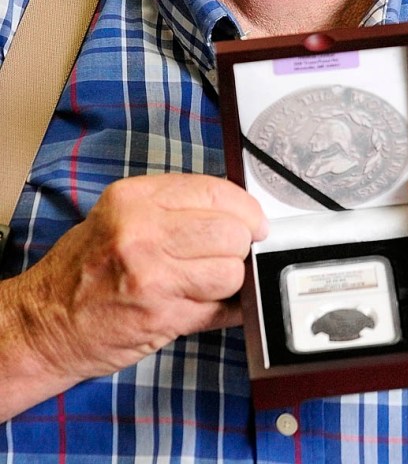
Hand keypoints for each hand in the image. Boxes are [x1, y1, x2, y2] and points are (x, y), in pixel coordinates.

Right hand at [0, 173, 266, 417]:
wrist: (46, 321)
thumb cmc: (85, 268)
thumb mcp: (120, 215)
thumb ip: (173, 206)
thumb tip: (236, 210)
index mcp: (135, 198)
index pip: (216, 192)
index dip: (246, 209)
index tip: (254, 221)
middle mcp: (143, 232)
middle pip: (231, 231)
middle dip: (240, 245)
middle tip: (229, 254)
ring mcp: (153, 276)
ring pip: (231, 272)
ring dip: (230, 281)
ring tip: (207, 282)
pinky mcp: (162, 317)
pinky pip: (220, 309)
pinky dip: (226, 309)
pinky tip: (209, 304)